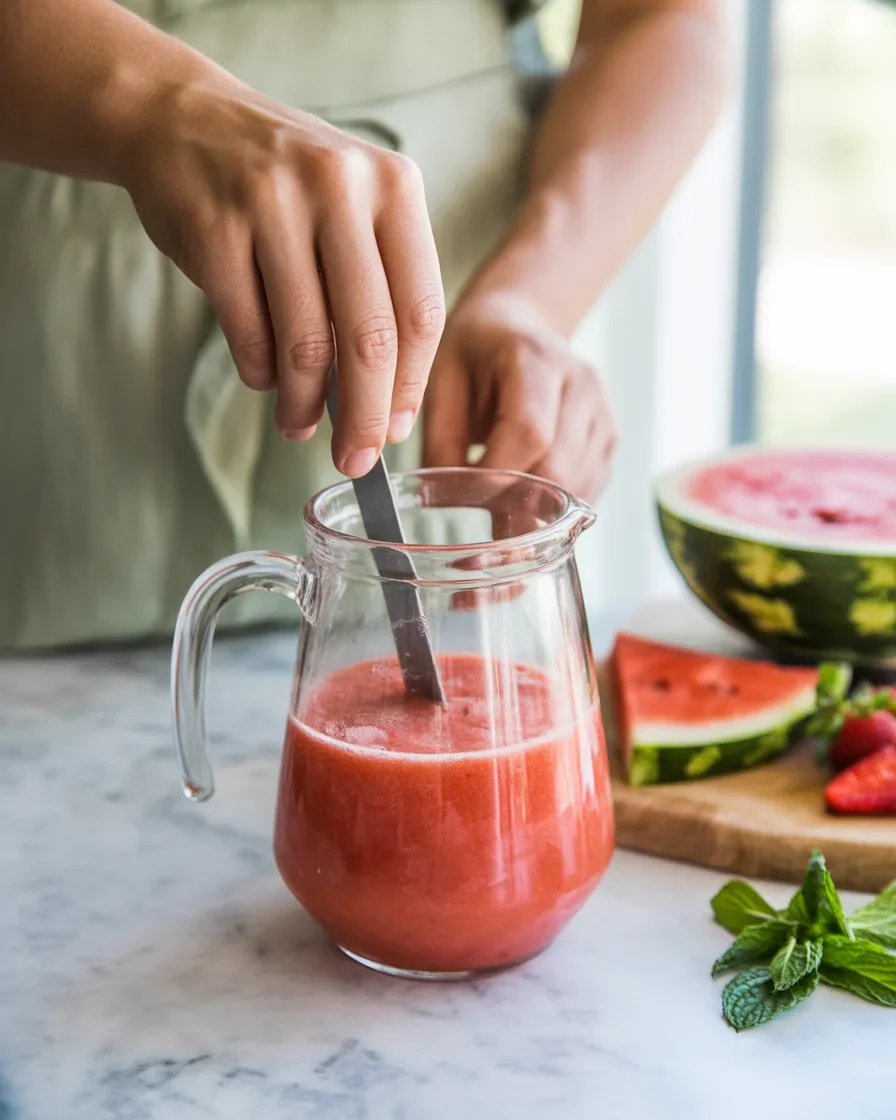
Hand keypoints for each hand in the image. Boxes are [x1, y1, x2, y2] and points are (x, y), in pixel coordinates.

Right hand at [122, 72, 444, 476]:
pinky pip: (249, 332)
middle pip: (370, 338)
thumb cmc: (284, 187)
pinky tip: (264, 380)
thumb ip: (379, 290)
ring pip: (305, 343)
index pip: (420, 311)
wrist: (183, 119)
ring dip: (302, 405)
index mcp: (394, 187)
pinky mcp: (214, 228)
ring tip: (298, 427)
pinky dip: (260, 373)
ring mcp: (273, 203)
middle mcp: (340, 186)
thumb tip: (385, 407)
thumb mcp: (352, 211)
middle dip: (363, 417)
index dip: (409, 386)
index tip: (395, 431)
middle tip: (356, 461)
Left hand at [423, 293, 615, 502]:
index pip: (529, 430)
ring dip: (539, 510)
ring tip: (505, 513)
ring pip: (577, 485)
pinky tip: (531, 500)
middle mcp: (580, 381)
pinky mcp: (608, 436)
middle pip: (559, 466)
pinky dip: (557, 506)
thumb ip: (441, 441)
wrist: (517, 327)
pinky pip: (588, 489)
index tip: (469, 496)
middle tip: (486, 523)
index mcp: (535, 357)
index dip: (499, 474)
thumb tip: (443, 499)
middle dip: (519, 503)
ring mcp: (602, 410)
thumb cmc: (475, 355)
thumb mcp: (442, 384)